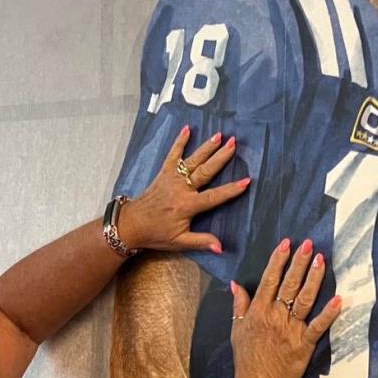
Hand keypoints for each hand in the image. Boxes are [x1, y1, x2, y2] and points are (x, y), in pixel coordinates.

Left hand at [118, 127, 251, 254]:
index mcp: (187, 206)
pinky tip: (187, 129)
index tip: (246, 181)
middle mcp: (181, 188)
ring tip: (219, 135)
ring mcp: (172, 178)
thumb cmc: (156, 234)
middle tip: (233, 144)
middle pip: (206, 171)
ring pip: (193, 160)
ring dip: (206, 147)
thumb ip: (201, 241)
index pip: (214, 196)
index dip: (231, 190)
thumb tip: (220, 247)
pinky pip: (173, 155)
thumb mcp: (179, 242)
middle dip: (221, 157)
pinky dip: (179, 142)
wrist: (131, 224)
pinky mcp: (163, 173)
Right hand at [230, 238, 340, 377]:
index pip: (269, 280)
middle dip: (298, 262)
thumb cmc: (248, 358)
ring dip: (313, 279)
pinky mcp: (304, 343)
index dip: (278, 260)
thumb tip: (235, 284)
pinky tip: (338, 299)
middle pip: (288, 284)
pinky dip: (328, 313)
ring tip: (321, 261)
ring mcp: (290, 329)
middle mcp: (275, 316)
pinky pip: (318, 326)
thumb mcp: (236, 329)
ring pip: (304, 299)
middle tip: (308, 244)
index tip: (287, 244)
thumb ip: (239, 305)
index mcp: (258, 311)